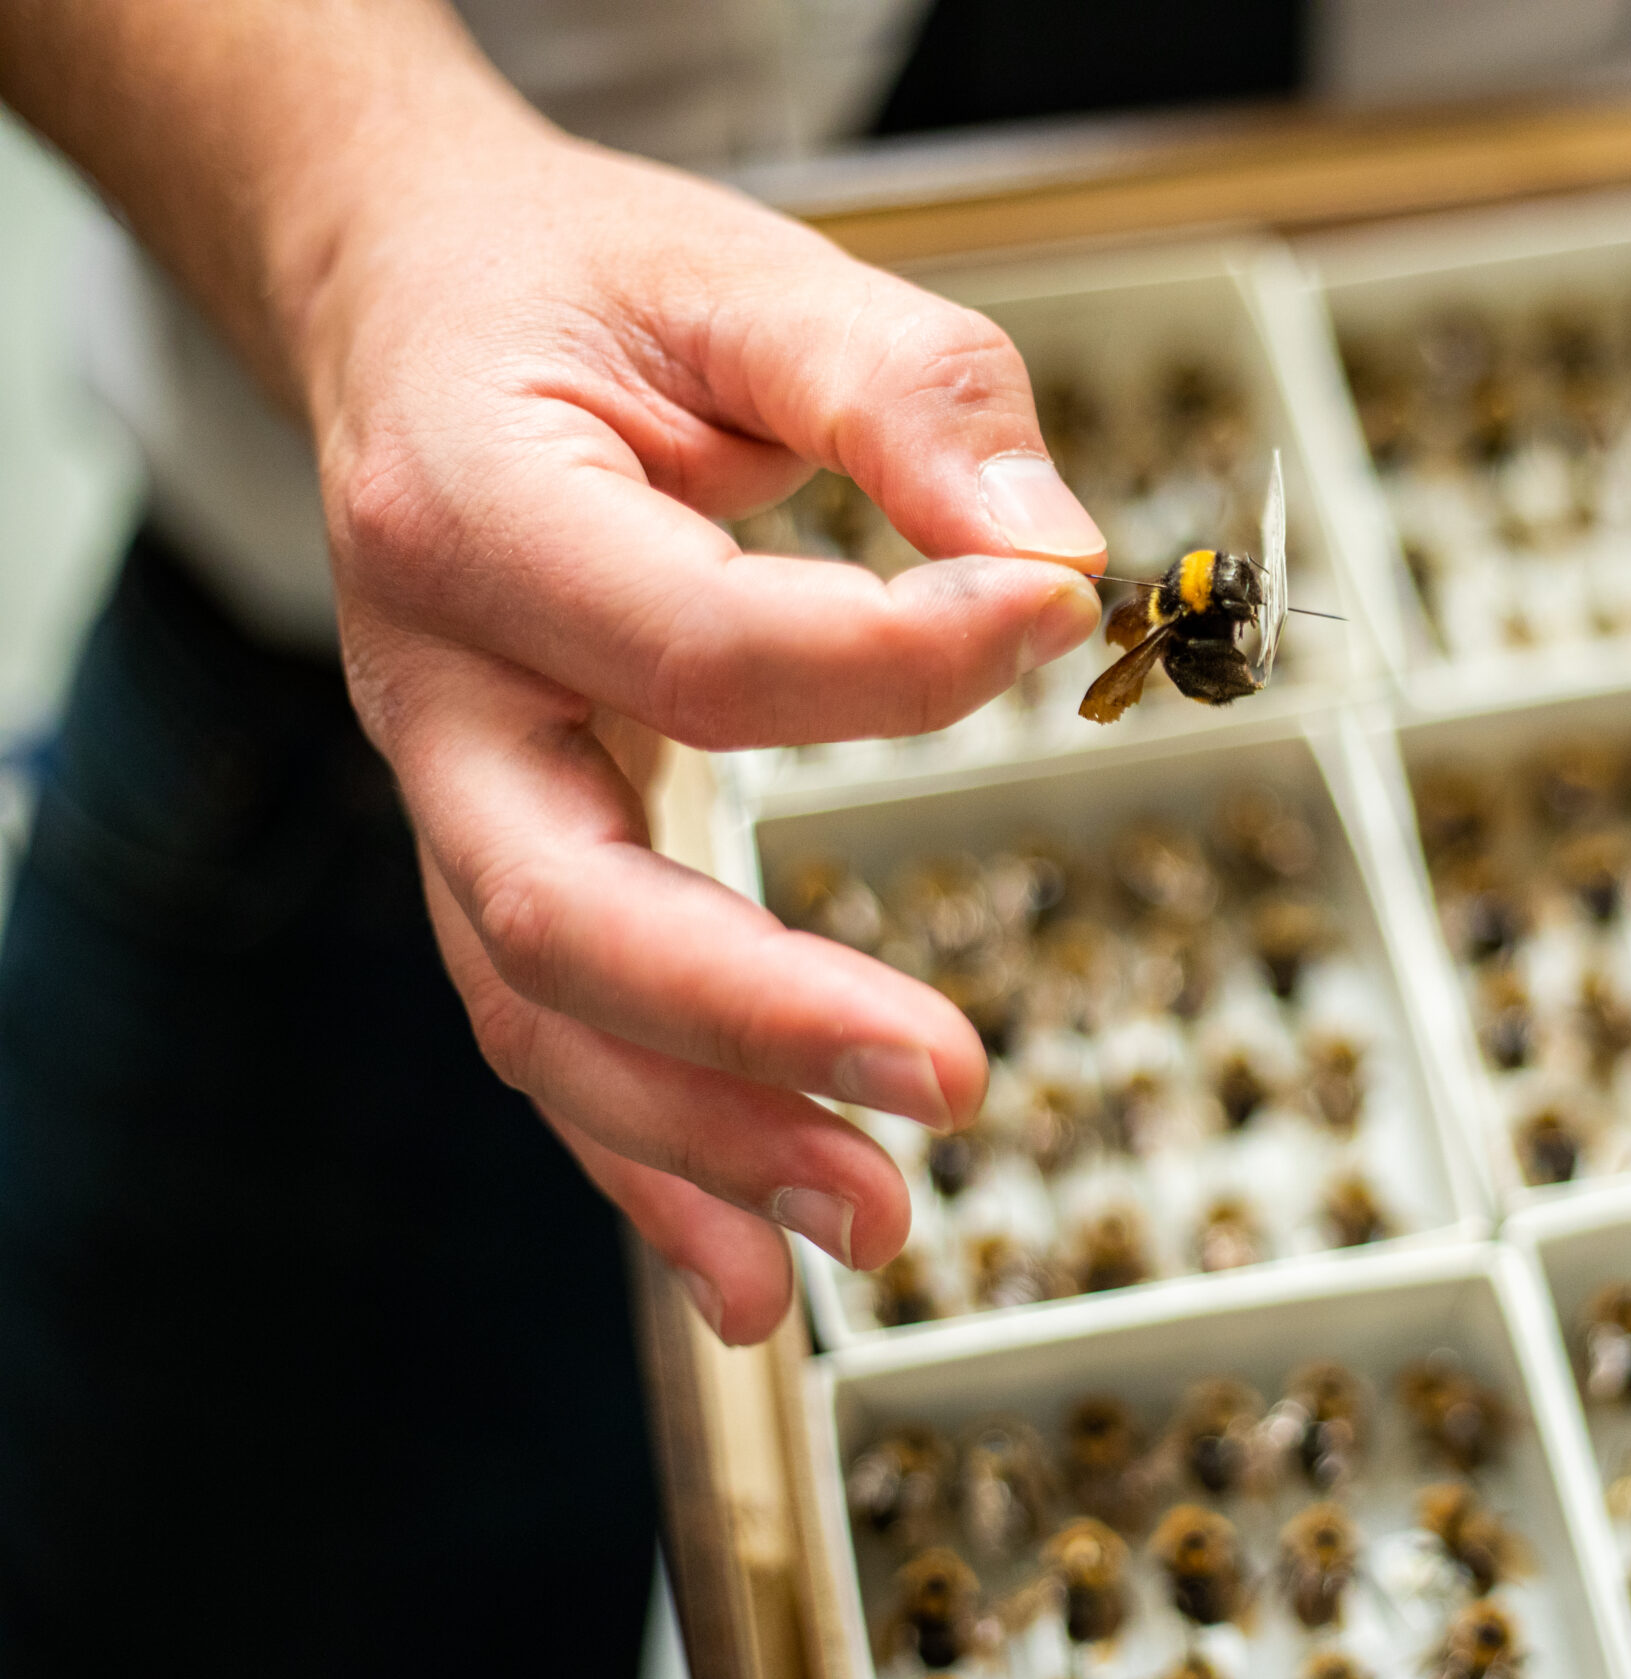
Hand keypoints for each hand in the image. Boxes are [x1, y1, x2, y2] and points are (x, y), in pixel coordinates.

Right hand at [302, 124, 1106, 1344]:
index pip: (696, 644)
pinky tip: (751, 1280)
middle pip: (563, 903)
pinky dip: (649, 1166)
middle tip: (945, 1080)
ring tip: (873, 1226)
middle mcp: (433, 687)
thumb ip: (910, 396)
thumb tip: (1059, 556)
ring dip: (707, 1141)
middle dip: (755, 1012)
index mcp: (476, 513)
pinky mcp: (504, 850)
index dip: (892, 660)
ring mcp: (452, 791)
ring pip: (547, 1012)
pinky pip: (555, 1034)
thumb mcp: (751, 280)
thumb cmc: (579, 290)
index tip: (1051, 619)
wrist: (406, 302)